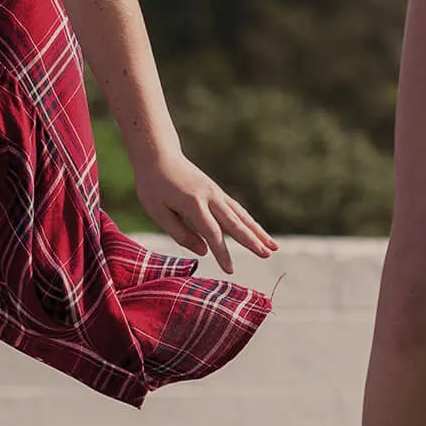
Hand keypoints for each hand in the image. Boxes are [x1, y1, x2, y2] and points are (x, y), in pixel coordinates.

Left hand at [130, 149, 276, 271]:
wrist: (158, 155)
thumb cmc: (153, 185)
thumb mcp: (157, 211)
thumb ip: (180, 233)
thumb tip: (204, 251)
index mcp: (193, 204)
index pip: (212, 233)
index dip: (222, 252)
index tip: (230, 270)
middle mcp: (210, 197)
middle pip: (234, 223)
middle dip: (251, 241)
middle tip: (267, 255)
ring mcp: (216, 193)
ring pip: (241, 215)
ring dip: (257, 231)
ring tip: (272, 246)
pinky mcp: (216, 191)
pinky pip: (236, 209)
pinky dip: (249, 221)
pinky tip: (258, 232)